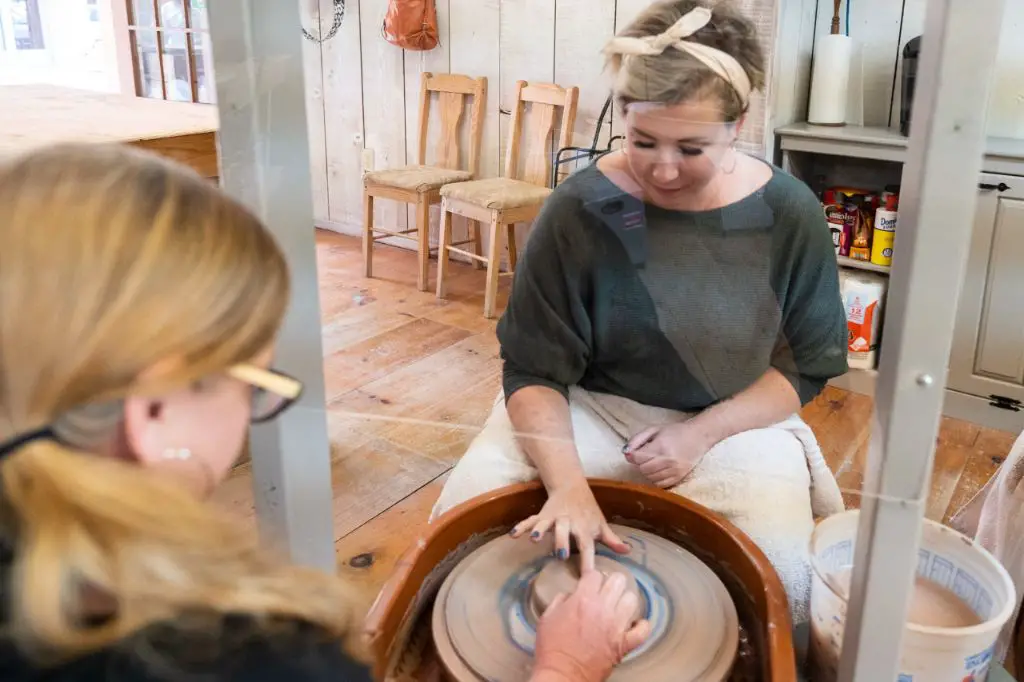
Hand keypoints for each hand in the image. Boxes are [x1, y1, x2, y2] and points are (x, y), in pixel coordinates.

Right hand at [510, 480, 628, 572]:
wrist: (572, 486)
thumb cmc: (588, 511)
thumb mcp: (600, 524)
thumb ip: (612, 540)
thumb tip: (628, 551)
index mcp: (584, 528)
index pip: (587, 546)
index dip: (589, 561)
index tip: (589, 577)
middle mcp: (568, 522)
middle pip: (565, 532)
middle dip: (562, 542)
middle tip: (560, 554)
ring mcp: (553, 518)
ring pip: (546, 524)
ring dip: (540, 530)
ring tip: (534, 539)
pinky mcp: (541, 515)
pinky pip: (529, 520)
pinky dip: (522, 526)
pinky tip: (513, 534)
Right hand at [531, 571, 650, 681]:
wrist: (562, 674)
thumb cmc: (552, 649)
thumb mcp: (547, 617)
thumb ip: (560, 600)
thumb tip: (569, 595)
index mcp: (582, 599)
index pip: (595, 575)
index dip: (591, 577)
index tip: (590, 582)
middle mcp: (602, 609)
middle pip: (618, 581)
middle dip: (611, 583)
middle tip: (606, 591)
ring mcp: (616, 626)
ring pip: (632, 600)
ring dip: (625, 601)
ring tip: (619, 606)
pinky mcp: (624, 644)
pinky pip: (643, 630)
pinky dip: (641, 626)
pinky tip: (634, 625)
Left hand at [623, 421, 712, 488]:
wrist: (699, 437)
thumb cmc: (675, 432)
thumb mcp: (654, 429)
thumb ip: (637, 439)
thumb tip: (626, 452)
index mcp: (661, 446)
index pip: (637, 458)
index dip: (632, 455)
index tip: (635, 452)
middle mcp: (668, 460)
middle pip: (642, 469)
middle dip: (640, 463)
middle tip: (645, 456)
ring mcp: (674, 471)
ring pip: (650, 477)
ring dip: (647, 471)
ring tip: (653, 462)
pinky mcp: (679, 478)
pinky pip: (659, 484)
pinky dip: (655, 478)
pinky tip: (659, 470)